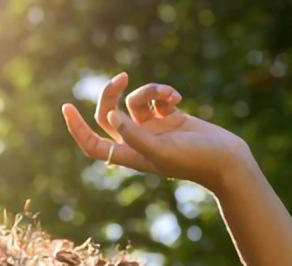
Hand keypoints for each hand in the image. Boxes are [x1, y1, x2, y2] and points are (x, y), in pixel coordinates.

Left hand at [62, 72, 251, 192]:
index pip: (93, 144)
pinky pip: (155, 97)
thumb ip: (134, 135)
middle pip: (108, 114)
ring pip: (136, 101)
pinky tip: (179, 99)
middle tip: (121, 77)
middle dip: (111, 94)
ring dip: (151, 91)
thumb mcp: (160, 150)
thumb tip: (112, 115)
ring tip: (169, 95)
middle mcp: (137, 141)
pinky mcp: (168, 117)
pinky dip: (164, 93)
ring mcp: (152, 129)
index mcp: (129, 155)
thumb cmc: (193, 160)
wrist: (225, 158)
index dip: (77, 129)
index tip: (66, 107)